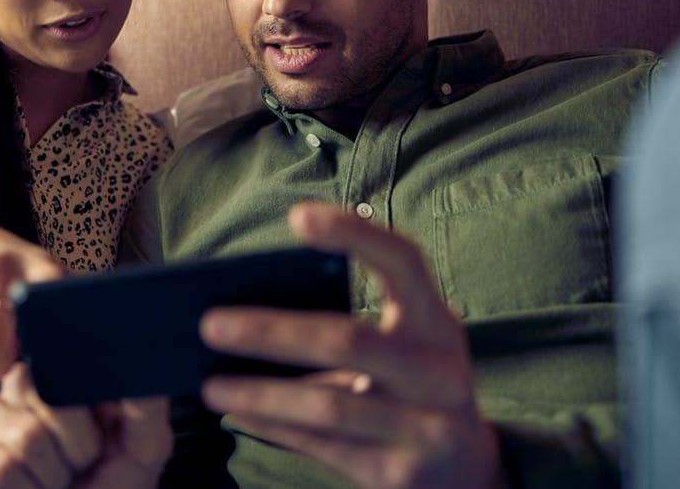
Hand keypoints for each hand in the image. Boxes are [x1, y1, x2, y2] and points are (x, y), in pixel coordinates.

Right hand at [0, 364, 171, 488]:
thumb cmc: (108, 488)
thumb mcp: (142, 448)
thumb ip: (145, 406)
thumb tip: (143, 362)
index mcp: (66, 372)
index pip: (69, 362)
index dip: (88, 414)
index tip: (98, 444)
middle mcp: (23, 382)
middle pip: (43, 395)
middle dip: (76, 450)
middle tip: (78, 468)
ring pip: (23, 438)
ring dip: (50, 479)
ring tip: (54, 485)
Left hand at [198, 202, 503, 488]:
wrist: (470, 473)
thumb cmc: (412, 388)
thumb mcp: (404, 349)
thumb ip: (350, 325)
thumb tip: (249, 309)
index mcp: (437, 322)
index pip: (403, 262)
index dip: (354, 235)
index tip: (297, 216)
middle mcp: (440, 371)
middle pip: (347, 340)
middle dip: (272, 331)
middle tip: (210, 324)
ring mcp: (427, 427)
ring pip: (328, 405)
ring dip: (260, 394)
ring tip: (211, 387)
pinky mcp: (401, 474)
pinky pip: (324, 447)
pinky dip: (276, 427)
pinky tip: (241, 413)